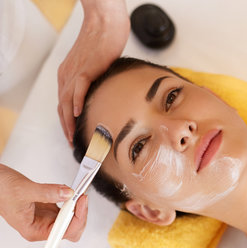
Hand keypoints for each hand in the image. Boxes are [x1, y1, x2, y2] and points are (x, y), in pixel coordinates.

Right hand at [0, 164, 87, 241]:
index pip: (63, 233)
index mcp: (34, 230)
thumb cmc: (1, 190)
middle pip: (71, 229)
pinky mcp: (49, 208)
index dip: (76, 220)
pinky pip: (67, 208)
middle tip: (82, 197)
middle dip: (80, 214)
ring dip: (77, 206)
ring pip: (71, 219)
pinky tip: (70, 191)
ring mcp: (46, 217)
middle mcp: (42, 227)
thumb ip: (48, 193)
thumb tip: (68, 194)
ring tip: (78, 192)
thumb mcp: (25, 190)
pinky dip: (72, 200)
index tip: (81, 203)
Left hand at [57, 0, 128, 143]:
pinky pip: (78, 88)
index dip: (66, 122)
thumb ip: (94, 83)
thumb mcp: (94, 67)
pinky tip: (79, 114)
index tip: (72, 136)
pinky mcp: (86, 68)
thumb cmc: (104, 43)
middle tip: (72, 143)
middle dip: (66, 127)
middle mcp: (68, 75)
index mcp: (68, 76)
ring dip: (69, 121)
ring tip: (73, 136)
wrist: (106, 25)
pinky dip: (77, 102)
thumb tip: (103, 98)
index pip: (64, 104)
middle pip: (62, 106)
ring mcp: (76, 72)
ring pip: (67, 101)